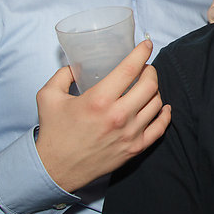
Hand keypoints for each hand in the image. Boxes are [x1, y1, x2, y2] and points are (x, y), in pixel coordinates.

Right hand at [35, 39, 170, 192]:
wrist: (55, 169)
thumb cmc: (53, 132)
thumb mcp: (48, 96)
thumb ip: (62, 75)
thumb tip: (75, 64)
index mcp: (99, 100)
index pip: (130, 69)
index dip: (142, 52)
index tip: (147, 44)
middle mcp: (118, 116)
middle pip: (150, 84)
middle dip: (150, 70)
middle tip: (144, 68)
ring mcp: (130, 133)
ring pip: (157, 103)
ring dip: (155, 90)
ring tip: (146, 86)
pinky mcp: (135, 148)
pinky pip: (160, 128)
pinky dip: (165, 114)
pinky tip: (162, 106)